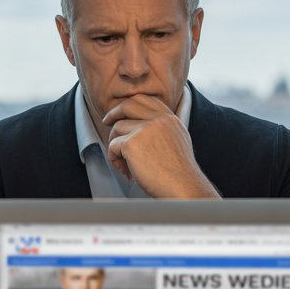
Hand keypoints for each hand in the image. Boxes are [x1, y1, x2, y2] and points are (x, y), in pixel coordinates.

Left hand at [102, 94, 219, 198]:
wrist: (183, 188)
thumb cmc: (179, 174)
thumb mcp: (177, 141)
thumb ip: (161, 129)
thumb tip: (138, 125)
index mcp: (169, 119)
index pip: (144, 100)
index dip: (128, 105)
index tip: (119, 114)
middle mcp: (158, 120)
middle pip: (127, 105)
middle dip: (113, 113)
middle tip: (106, 122)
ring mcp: (145, 129)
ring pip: (117, 128)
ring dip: (116, 146)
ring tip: (126, 165)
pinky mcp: (132, 143)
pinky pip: (113, 146)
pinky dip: (115, 160)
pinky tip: (127, 172)